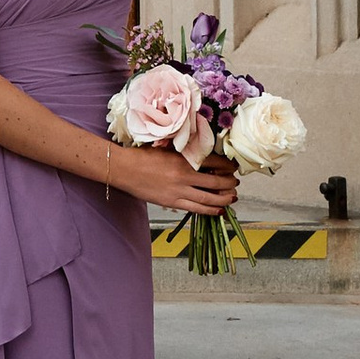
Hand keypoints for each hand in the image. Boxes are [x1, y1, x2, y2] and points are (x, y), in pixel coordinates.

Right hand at [113, 144, 241, 216]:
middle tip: (235, 182)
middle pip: (216, 181)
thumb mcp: (167, 148)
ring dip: (224, 198)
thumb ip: (184, 152)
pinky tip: (218, 210)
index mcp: (183, 158)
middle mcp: (184, 175)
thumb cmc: (143, 156)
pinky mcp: (172, 202)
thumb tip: (204, 157)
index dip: (228, 166)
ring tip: (232, 197)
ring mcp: (179, 190)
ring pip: (209, 198)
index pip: (214, 162)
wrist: (124, 169)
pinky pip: (196, 208)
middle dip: (229, 183)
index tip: (233, 167)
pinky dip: (210, 210)